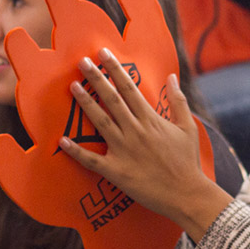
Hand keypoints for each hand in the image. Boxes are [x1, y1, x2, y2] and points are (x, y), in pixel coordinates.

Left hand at [58, 51, 231, 240]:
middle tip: (82, 61)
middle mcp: (135, 131)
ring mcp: (124, 151)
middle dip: (96, 78)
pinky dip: (76, 151)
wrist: (187, 194)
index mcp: (151, 120)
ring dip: (85, 103)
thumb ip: (178, 100)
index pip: (129, 88)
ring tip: (72, 86)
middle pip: (112, 99)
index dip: (115, 69)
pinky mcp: (116, 172)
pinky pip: (91, 160)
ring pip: (100, 122)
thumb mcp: (188, 127)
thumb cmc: (188, 161)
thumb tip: (172, 76)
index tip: (103, 53)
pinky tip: (62, 140)